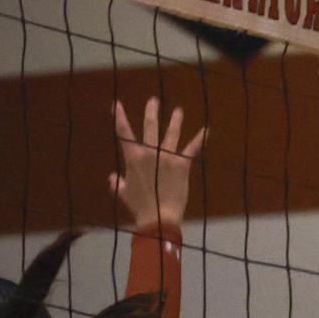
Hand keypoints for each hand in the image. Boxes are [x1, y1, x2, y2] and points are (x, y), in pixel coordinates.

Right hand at [110, 97, 206, 229]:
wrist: (158, 217)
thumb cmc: (139, 206)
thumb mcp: (124, 194)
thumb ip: (117, 183)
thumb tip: (112, 177)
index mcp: (133, 158)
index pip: (124, 133)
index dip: (119, 116)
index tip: (116, 103)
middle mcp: (150, 152)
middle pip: (151, 126)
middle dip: (151, 112)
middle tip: (153, 100)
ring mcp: (168, 156)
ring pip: (172, 133)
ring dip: (176, 121)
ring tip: (179, 111)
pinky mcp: (183, 163)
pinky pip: (192, 148)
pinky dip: (200, 139)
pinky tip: (206, 130)